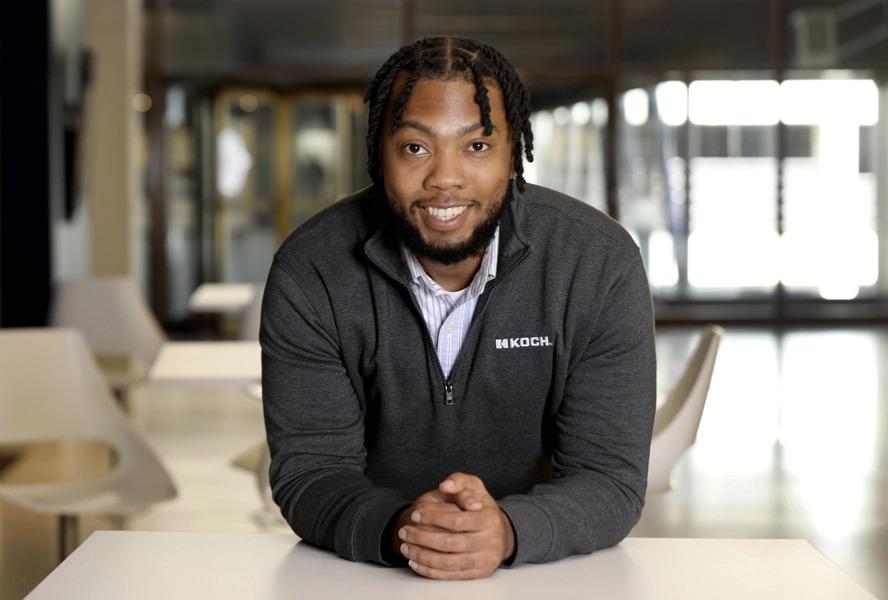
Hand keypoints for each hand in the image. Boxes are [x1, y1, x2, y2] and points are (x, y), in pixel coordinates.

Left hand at [398, 472, 515, 579]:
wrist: (500, 533)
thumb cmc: (481, 507)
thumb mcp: (474, 487)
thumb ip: (459, 481)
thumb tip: (445, 485)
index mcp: (490, 518)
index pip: (456, 520)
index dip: (432, 518)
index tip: (415, 514)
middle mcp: (491, 541)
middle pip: (449, 542)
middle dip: (421, 538)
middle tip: (404, 532)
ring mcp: (485, 560)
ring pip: (447, 562)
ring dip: (422, 556)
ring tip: (405, 547)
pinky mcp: (479, 574)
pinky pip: (451, 576)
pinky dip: (430, 571)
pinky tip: (415, 562)